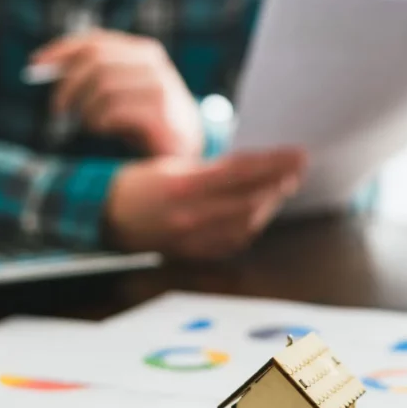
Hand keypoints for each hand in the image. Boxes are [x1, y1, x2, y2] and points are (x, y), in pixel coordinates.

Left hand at [32, 29, 202, 156]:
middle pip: (94, 61)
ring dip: (86, 110)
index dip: (61, 50)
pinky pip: (112, 111)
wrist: (188, 150)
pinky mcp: (160, 114)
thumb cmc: (146, 120)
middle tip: (57, 109)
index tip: (35, 64)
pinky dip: (99, 122)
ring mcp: (159, 88)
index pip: (94, 41)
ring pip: (101, 87)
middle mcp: (153, 65)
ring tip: (92, 125)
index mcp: (144, 51)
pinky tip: (105, 130)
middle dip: (67, 85)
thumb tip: (46, 66)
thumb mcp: (122, 91)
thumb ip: (95, 75)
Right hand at [106, 149, 306, 260]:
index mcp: (183, 187)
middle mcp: (190, 215)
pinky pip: (234, 242)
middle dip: (280, 182)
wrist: (107, 216)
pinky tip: (262, 211)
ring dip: (270, 204)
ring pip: (246, 223)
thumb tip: (255, 166)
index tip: (296, 154)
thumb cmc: (140, 184)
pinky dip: (253, 225)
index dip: (274, 163)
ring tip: (284, 185)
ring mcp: (192, 239)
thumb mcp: (173, 166)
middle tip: (299, 167)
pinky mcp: (194, 253)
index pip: (242, 173)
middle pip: (250, 200)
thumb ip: (213, 169)